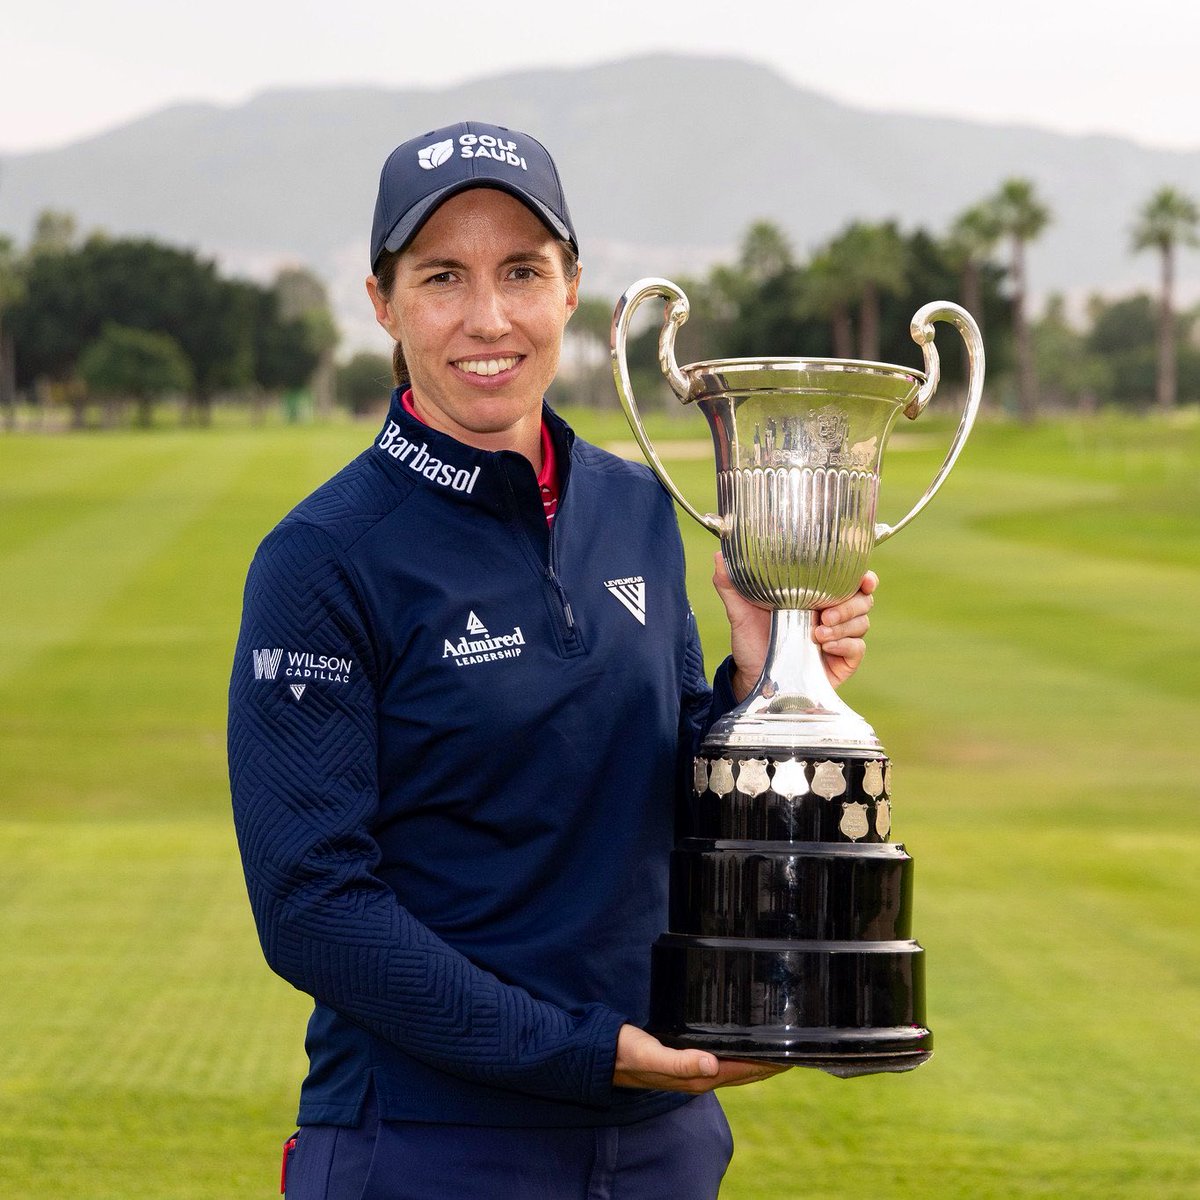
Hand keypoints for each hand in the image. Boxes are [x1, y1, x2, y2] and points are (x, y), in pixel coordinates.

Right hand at [612, 1024, 788, 1092]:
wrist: (604, 1056)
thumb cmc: (626, 1054)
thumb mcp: (651, 1055)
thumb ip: (680, 1062)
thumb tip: (712, 1064)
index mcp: (698, 1077)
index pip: (745, 1071)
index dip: (770, 1064)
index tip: (793, 1053)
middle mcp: (701, 1076)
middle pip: (746, 1071)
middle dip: (771, 1062)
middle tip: (796, 1045)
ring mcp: (695, 1071)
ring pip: (737, 1066)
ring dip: (758, 1059)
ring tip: (777, 1044)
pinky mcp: (688, 1060)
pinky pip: (723, 1060)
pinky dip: (739, 1053)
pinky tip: (742, 1043)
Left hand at [713, 554, 876, 697]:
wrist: (752, 677)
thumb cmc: (751, 641)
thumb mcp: (740, 612)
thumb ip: (731, 585)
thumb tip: (719, 556)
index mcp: (815, 595)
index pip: (850, 579)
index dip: (863, 576)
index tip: (863, 577)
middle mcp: (832, 613)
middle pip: (863, 599)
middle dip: (851, 603)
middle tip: (826, 614)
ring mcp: (839, 637)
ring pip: (862, 622)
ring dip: (844, 625)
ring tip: (818, 634)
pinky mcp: (842, 660)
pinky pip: (857, 648)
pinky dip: (846, 644)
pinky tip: (825, 646)